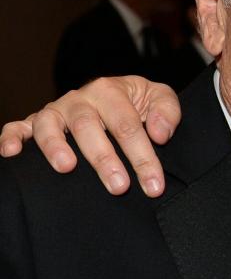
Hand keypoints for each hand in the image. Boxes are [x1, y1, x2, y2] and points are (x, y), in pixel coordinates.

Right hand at [0, 76, 181, 196]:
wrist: (114, 96)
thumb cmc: (137, 103)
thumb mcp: (159, 98)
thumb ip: (166, 111)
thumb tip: (159, 134)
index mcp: (111, 90)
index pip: (128, 126)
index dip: (142, 157)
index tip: (154, 185)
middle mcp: (80, 99)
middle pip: (89, 127)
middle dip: (104, 159)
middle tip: (119, 187)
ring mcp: (56, 111)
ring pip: (49, 125)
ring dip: (55, 146)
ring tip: (66, 168)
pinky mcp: (35, 122)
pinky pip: (17, 126)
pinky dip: (11, 137)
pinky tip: (11, 154)